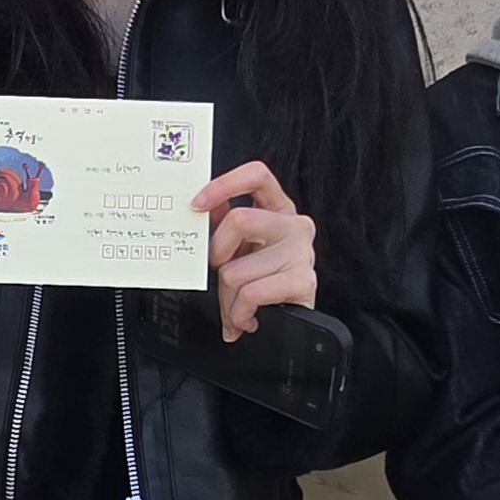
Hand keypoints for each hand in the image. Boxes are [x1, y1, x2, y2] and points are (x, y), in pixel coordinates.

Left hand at [192, 161, 315, 342]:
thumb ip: (225, 223)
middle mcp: (294, 226)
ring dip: (226, 298)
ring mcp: (301, 252)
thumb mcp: (244, 247)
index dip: (223, 185)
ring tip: (235, 307)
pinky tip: (246, 317)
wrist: (294, 324)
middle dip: (217, 253)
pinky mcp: (302, 281)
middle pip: (238, 220)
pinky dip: (238, 313)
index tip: (197, 204)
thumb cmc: (267, 282)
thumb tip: (203, 207)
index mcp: (279, 209)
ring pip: (236, 269)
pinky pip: (250, 294)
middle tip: (220, 271)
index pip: (256, 175)